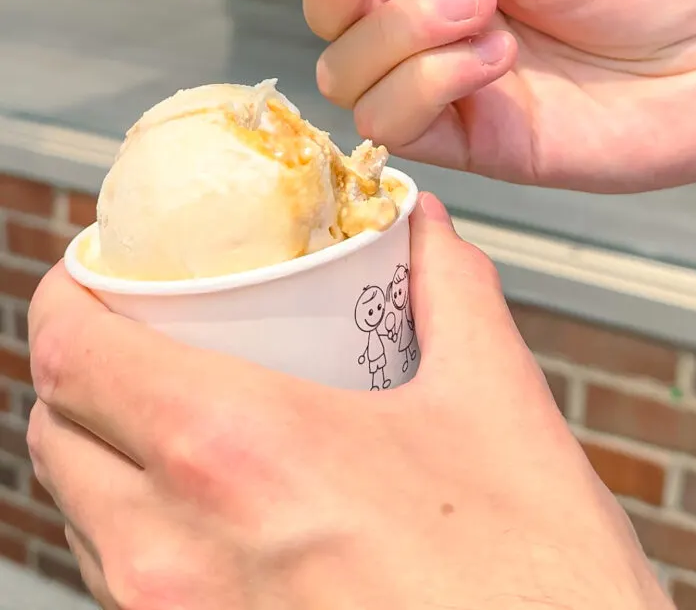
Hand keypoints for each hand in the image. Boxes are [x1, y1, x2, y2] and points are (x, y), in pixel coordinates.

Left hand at [28, 198, 669, 609]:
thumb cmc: (532, 586)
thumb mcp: (499, 410)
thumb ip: (453, 292)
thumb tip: (425, 228)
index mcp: (239, 452)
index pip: (71, 352)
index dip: (66, 295)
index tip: (98, 275)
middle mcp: (175, 551)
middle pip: (56, 429)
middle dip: (88, 370)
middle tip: (151, 337)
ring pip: (79, 514)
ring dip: (108, 452)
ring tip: (182, 415)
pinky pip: (120, 583)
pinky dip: (139, 528)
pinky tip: (218, 508)